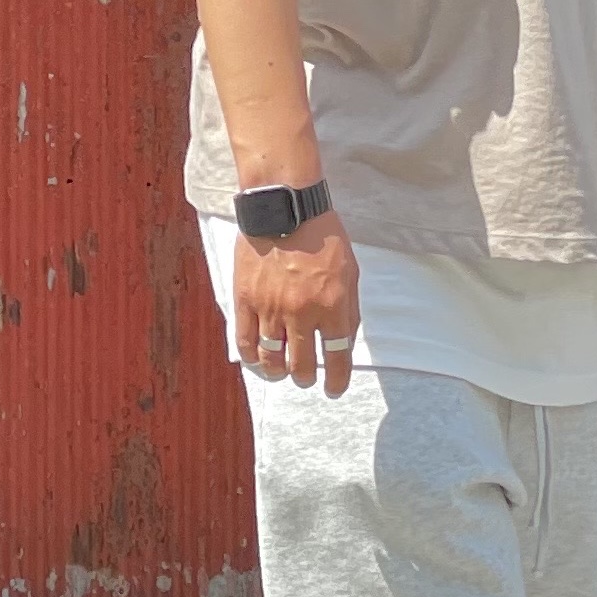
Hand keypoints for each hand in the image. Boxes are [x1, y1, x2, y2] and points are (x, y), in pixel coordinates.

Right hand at [232, 210, 362, 395]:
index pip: (337, 359)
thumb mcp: (350, 272)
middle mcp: (303, 313)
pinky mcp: (246, 300)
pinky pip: (246, 340)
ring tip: (281, 371)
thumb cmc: (322, 236)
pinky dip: (252, 357)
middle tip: (305, 376)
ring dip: (279, 372)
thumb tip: (343, 341)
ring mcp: (271, 308)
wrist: (285, 207)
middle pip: (302, 366)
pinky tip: (257, 359)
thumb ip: (348, 310)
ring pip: (272, 359)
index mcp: (333, 306)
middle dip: (305, 378)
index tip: (334, 389)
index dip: (337, 381)